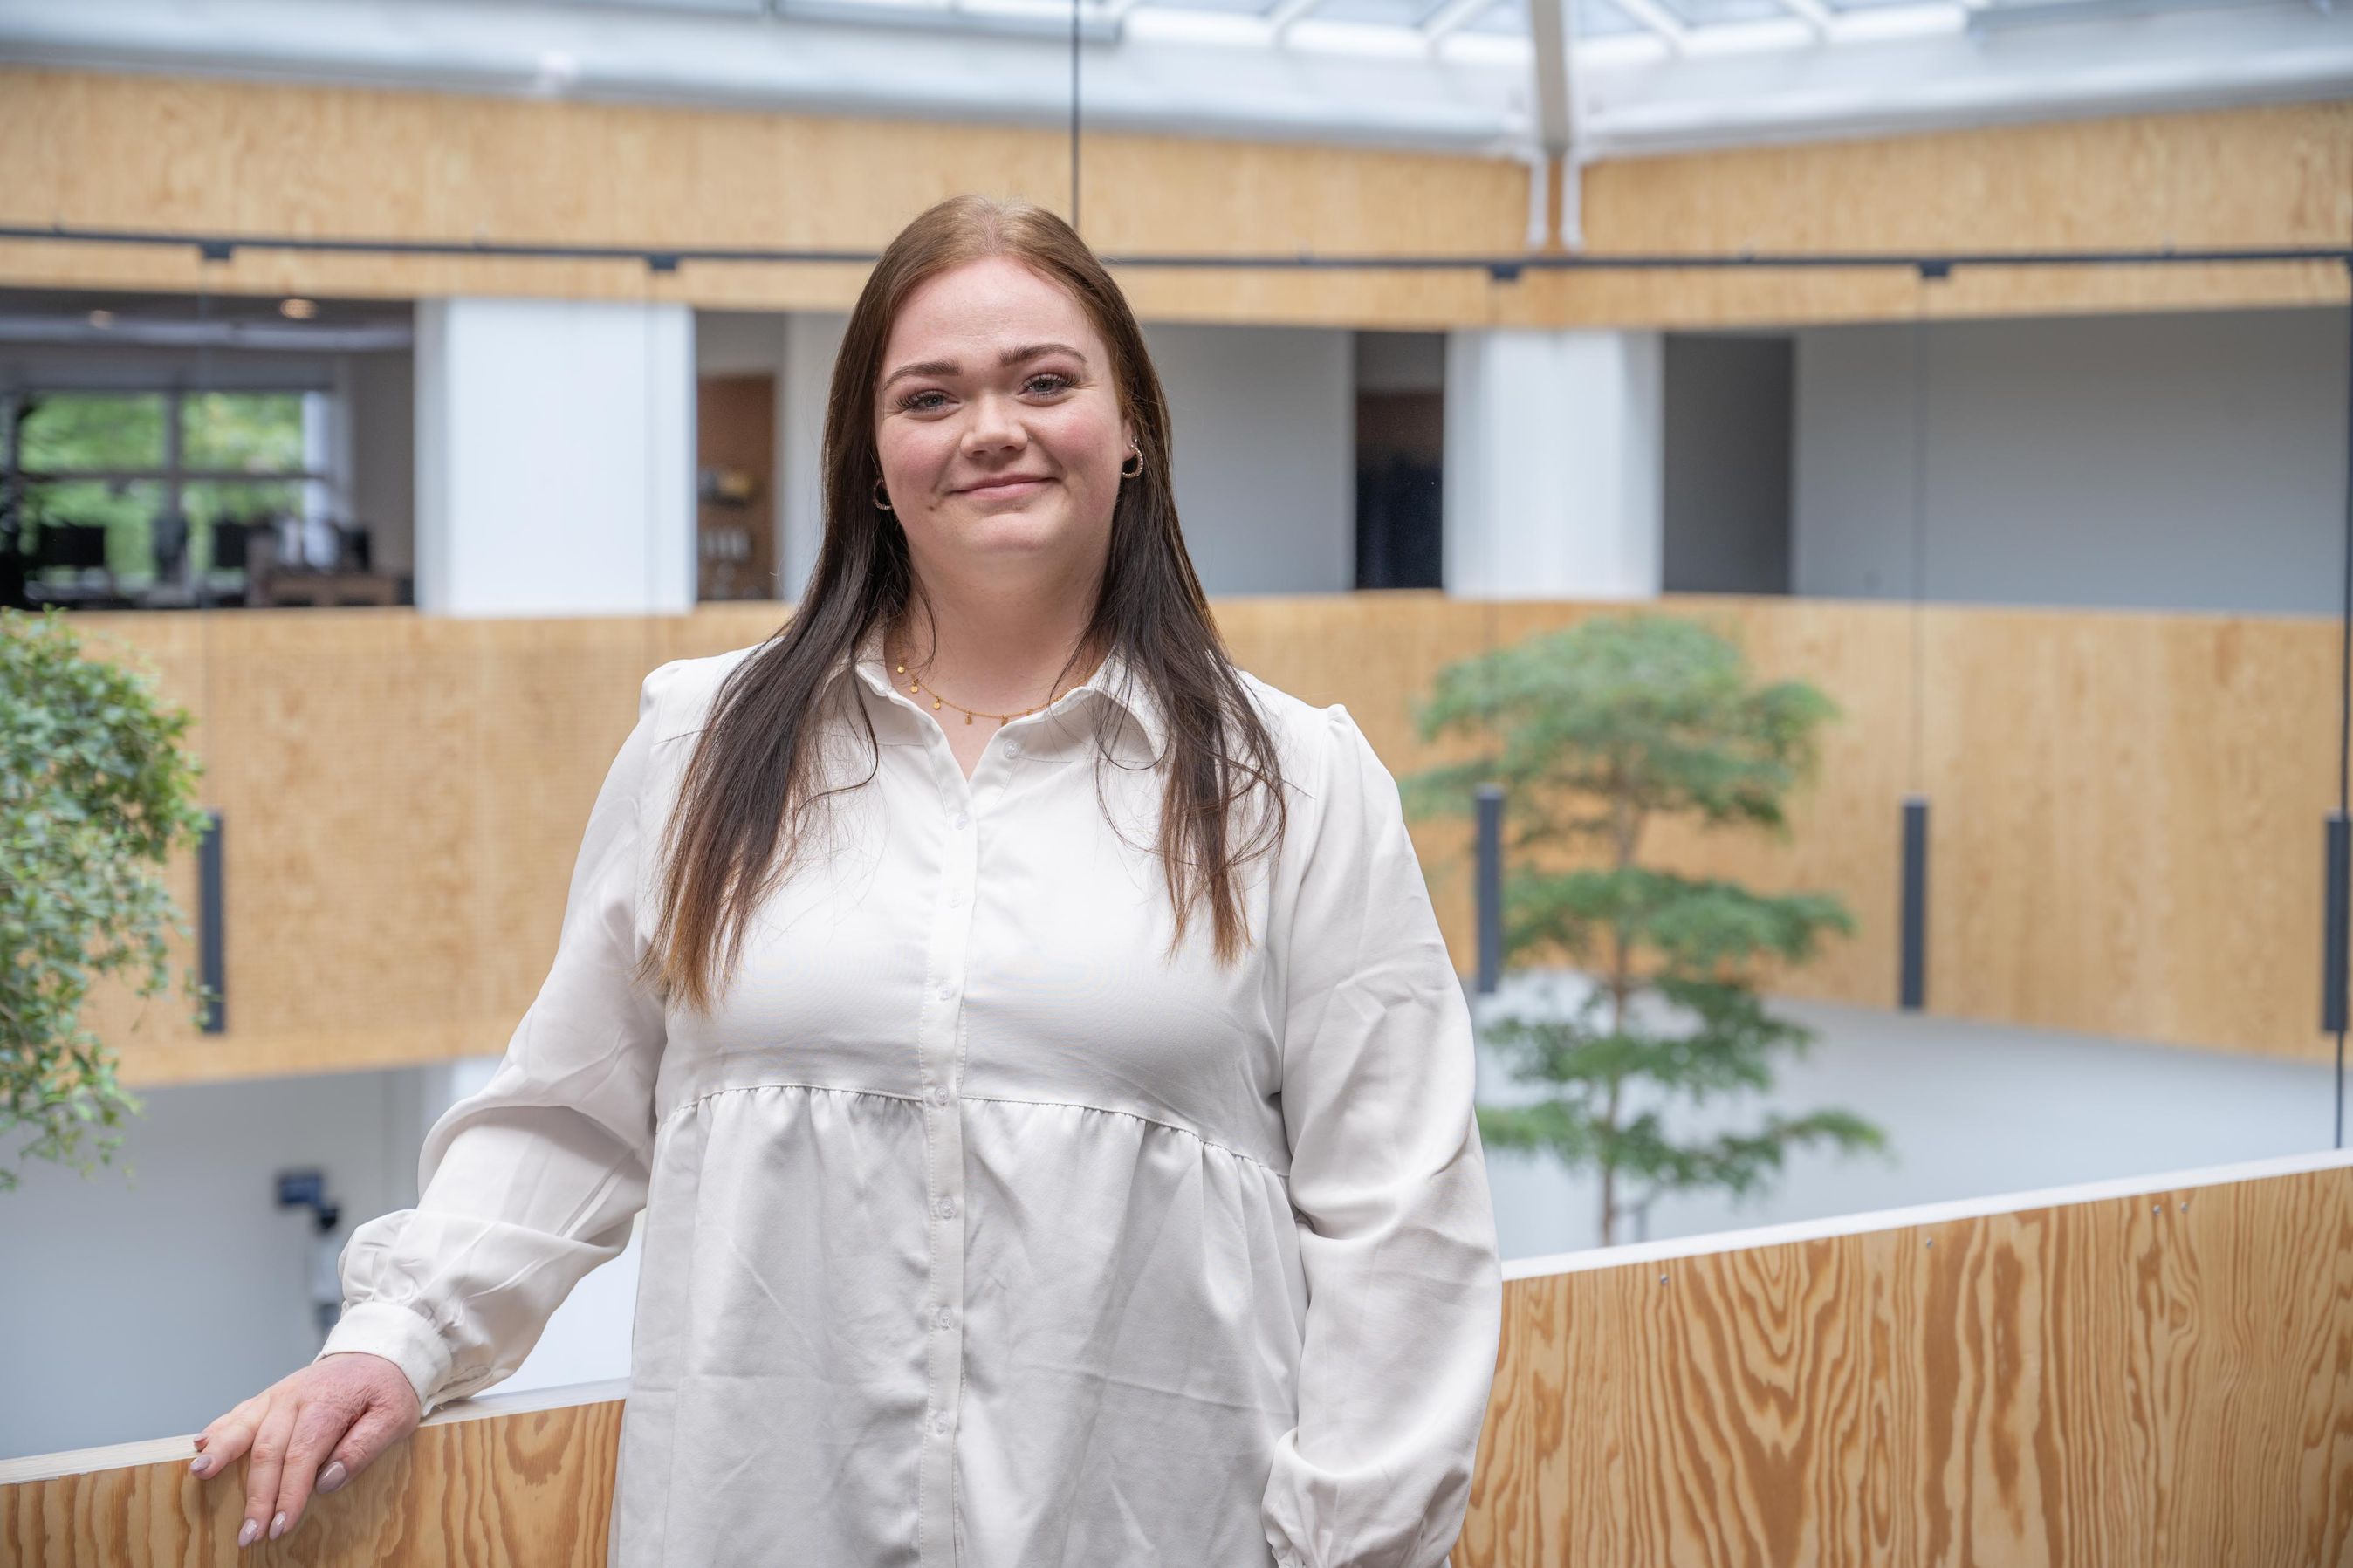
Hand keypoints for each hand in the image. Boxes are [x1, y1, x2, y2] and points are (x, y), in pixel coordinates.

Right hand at [188, 1351, 421, 1548]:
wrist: (380, 1352)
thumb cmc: (388, 1389)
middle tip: (248, 1534)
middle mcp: (297, 1397)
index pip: (303, 1455)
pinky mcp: (271, 1396)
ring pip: (245, 1426)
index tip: (281, 1526)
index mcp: (328, 1403)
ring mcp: (279, 1394)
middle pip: (269, 1450)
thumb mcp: (395, 1417)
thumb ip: (364, 1447)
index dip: (290, 1493)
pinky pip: (241, 1412)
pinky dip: (219, 1428)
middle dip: (257, 1496)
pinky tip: (199, 1445)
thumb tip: (328, 1480)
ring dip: (221, 1454)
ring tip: (200, 1475)